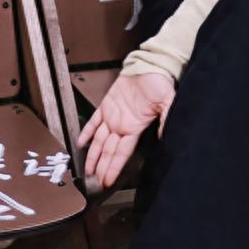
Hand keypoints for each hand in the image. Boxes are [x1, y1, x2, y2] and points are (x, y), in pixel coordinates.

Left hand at [78, 70, 174, 189]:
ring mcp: (113, 116)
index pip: (121, 153)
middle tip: (95, 182)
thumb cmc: (159, 84)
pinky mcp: (106, 105)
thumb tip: (165, 137)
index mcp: (134, 127)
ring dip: (93, 155)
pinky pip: (93, 121)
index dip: (113, 168)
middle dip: (102, 167)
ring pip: (99, 140)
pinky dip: (86, 131)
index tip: (108, 181)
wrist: (150, 67)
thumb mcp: (167, 103)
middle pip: (108, 151)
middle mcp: (122, 125)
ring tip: (88, 169)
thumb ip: (165, 120)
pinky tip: (81, 142)